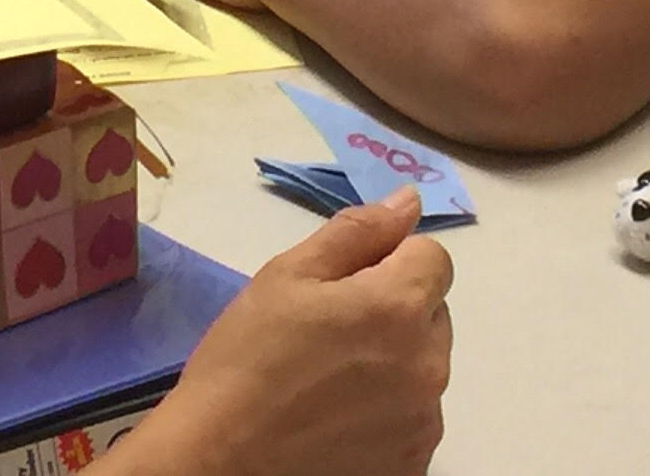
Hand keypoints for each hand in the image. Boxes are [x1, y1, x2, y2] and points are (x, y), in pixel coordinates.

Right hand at [125, 188, 451, 475]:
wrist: (216, 463)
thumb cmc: (245, 362)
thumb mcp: (287, 277)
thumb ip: (357, 233)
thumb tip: (408, 201)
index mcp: (400, 308)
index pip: (433, 258)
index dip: (390, 263)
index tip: (346, 288)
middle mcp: (429, 365)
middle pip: (431, 315)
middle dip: (393, 314)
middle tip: (329, 336)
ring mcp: (425, 422)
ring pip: (423, 369)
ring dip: (393, 366)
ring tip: (328, 385)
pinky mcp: (413, 464)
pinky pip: (414, 419)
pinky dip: (387, 415)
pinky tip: (337, 422)